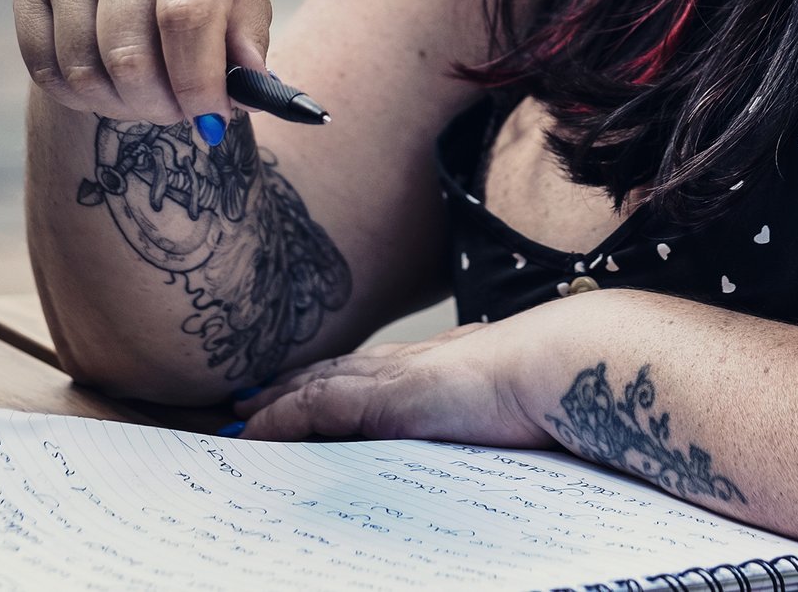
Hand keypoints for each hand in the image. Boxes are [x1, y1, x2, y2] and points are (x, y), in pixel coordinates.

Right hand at [14, 0, 269, 137]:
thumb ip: (248, 33)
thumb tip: (243, 91)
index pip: (186, 17)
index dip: (198, 84)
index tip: (212, 121)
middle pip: (129, 55)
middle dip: (159, 105)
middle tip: (180, 112)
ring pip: (84, 69)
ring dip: (120, 106)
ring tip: (148, 98)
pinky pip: (44, 67)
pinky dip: (79, 96)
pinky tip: (109, 86)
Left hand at [236, 317, 553, 447]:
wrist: (557, 368)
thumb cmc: (548, 388)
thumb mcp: (503, 407)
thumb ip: (480, 416)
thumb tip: (489, 431)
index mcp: (434, 366)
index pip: (369, 372)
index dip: (334, 382)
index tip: (306, 391)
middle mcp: (404, 364)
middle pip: (331, 373)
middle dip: (290, 387)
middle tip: (251, 401)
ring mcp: (389, 377)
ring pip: (312, 388)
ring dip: (273, 404)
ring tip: (240, 417)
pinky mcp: (379, 397)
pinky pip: (311, 409)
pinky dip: (277, 420)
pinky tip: (252, 433)